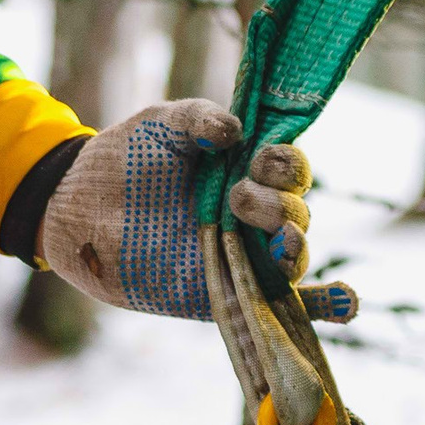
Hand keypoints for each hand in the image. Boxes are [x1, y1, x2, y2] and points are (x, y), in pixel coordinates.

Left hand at [38, 99, 353, 322]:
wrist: (78, 205)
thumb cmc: (126, 158)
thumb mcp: (162, 124)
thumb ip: (199, 118)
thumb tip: (234, 132)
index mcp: (245, 169)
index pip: (290, 168)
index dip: (285, 163)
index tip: (258, 159)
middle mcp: (251, 213)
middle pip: (297, 211)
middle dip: (276, 204)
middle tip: (235, 198)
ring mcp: (241, 254)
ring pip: (293, 254)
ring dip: (295, 246)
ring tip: (278, 241)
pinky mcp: (226, 292)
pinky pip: (287, 306)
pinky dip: (323, 306)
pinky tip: (347, 302)